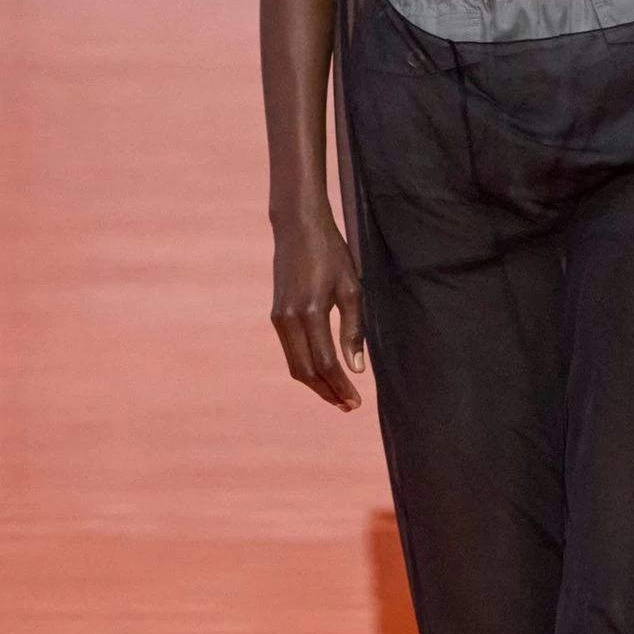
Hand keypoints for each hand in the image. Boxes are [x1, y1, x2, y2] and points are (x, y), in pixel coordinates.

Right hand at [270, 211, 364, 409]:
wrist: (297, 227)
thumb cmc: (331, 254)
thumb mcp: (351, 288)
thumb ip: (354, 330)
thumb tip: (357, 369)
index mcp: (310, 312)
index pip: (326, 363)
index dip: (341, 386)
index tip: (356, 402)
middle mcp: (289, 319)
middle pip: (306, 372)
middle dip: (327, 393)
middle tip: (348, 406)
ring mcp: (278, 318)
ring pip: (295, 365)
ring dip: (316, 384)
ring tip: (338, 395)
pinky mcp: (276, 315)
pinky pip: (290, 351)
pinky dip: (307, 367)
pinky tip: (324, 372)